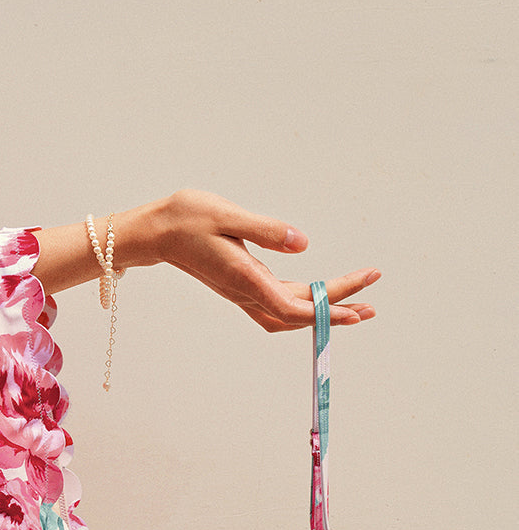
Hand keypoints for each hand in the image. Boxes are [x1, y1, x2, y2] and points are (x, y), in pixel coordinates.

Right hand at [143, 190, 379, 330]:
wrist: (156, 230)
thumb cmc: (187, 218)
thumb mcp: (228, 215)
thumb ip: (267, 230)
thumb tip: (304, 243)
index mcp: (245, 279)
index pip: (294, 307)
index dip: (327, 311)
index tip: (357, 306)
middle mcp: (247, 292)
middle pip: (299, 313)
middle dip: (337, 310)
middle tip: (373, 301)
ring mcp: (245, 292)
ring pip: (291, 313)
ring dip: (323, 312)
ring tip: (358, 306)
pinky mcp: (244, 285)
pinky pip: (281, 303)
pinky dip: (306, 303)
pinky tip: (322, 294)